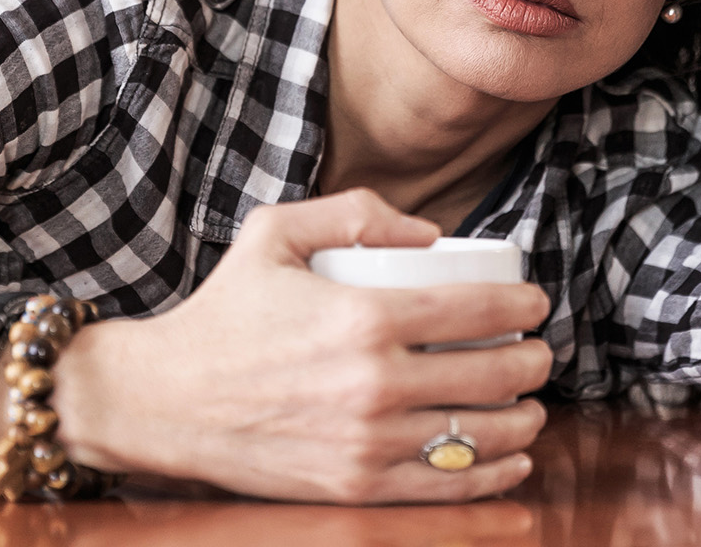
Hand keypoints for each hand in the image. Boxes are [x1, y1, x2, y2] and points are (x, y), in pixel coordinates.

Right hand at [52, 188, 553, 503]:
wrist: (164, 400)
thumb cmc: (222, 313)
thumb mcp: (274, 232)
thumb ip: (353, 213)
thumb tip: (431, 234)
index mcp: (361, 316)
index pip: (478, 309)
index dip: (524, 306)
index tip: (534, 304)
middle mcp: (373, 384)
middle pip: (494, 375)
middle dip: (534, 361)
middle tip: (536, 351)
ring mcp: (367, 443)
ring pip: (481, 436)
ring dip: (524, 419)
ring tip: (528, 404)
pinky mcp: (355, 486)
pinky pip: (447, 486)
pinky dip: (492, 474)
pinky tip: (511, 458)